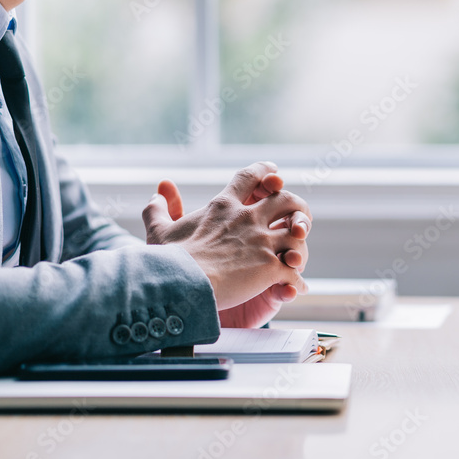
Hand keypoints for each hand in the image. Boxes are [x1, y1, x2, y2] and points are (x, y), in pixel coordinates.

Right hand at [143, 161, 311, 319]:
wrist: (179, 285)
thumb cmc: (167, 260)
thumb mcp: (159, 230)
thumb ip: (159, 209)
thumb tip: (159, 191)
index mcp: (223, 206)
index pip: (249, 177)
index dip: (264, 171)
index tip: (273, 172)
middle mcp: (247, 219)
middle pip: (285, 199)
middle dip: (297, 206)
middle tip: (299, 216)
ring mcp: (261, 242)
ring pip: (296, 232)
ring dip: (300, 242)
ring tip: (298, 254)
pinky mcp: (269, 267)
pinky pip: (293, 270)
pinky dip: (297, 280)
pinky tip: (296, 287)